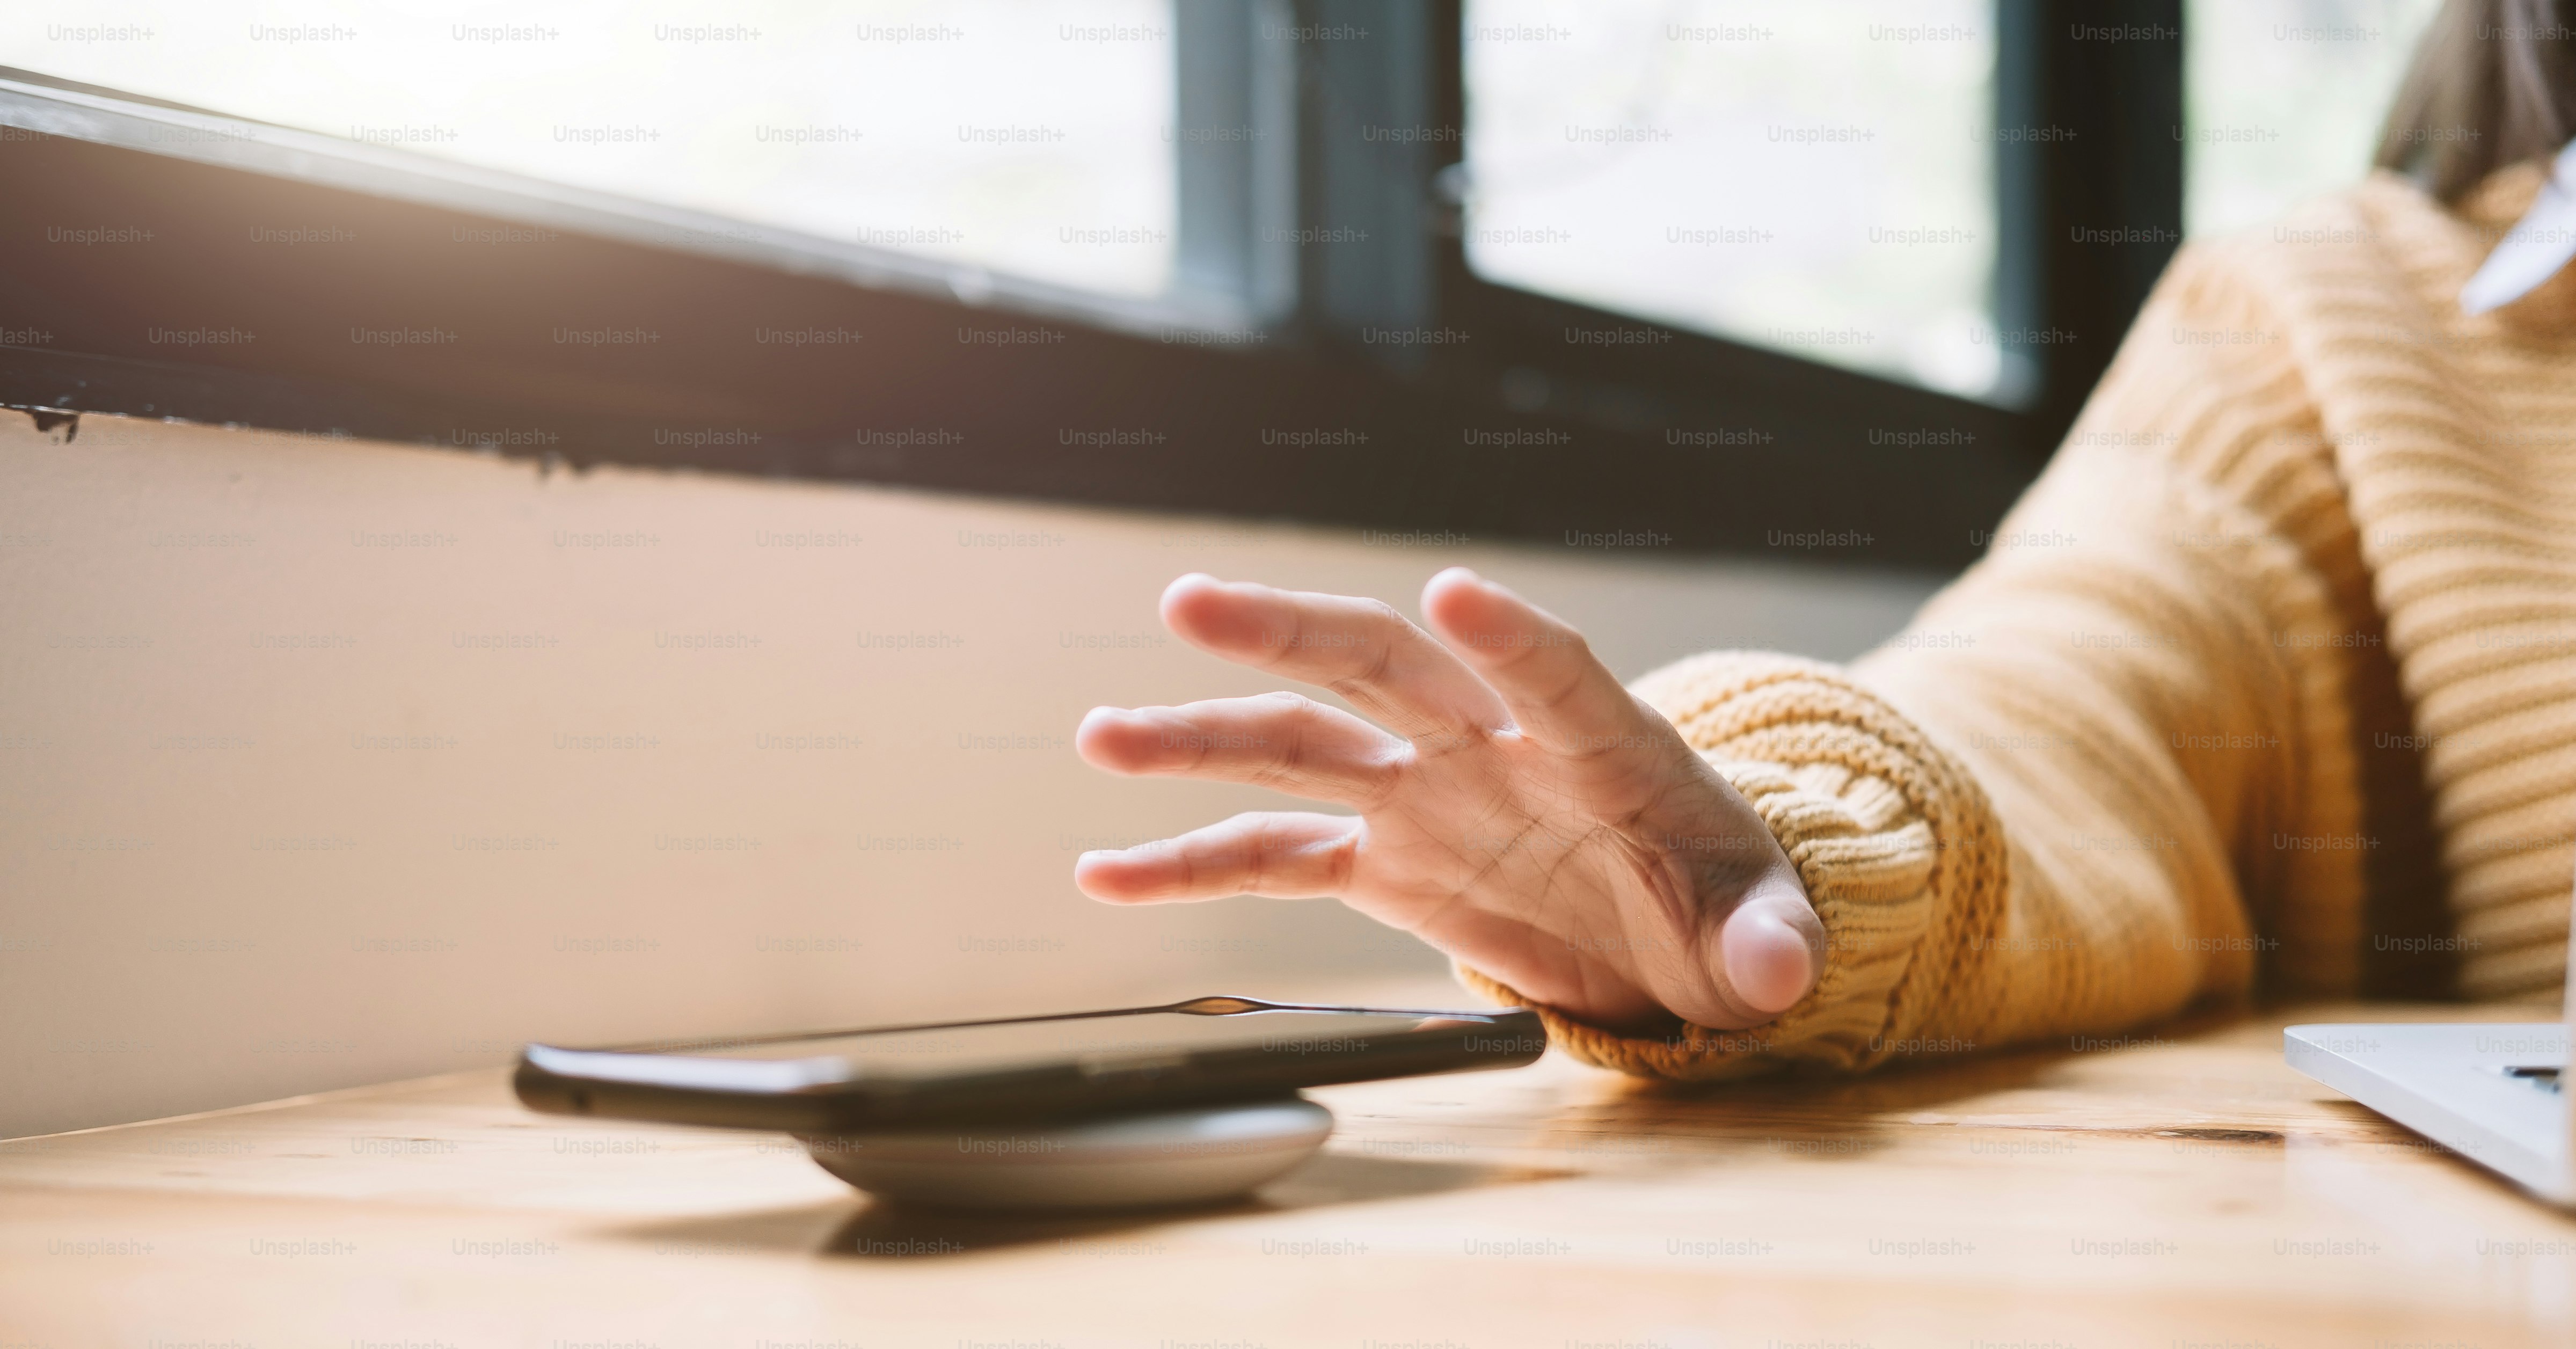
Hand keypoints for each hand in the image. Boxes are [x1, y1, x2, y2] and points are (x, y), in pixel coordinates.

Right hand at [1072, 568, 1821, 1033]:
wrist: (1676, 932)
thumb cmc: (1725, 906)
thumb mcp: (1763, 929)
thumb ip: (1771, 941)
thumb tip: (1784, 972)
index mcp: (1602, 746)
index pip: (1558, 673)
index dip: (1512, 638)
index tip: (1455, 594)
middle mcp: (1494, 749)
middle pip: (1385, 665)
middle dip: (1292, 631)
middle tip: (1193, 602)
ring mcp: (1428, 797)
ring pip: (1302, 742)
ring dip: (1202, 733)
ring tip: (1102, 733)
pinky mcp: (1386, 862)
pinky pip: (1275, 853)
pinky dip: (1193, 860)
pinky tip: (1110, 870)